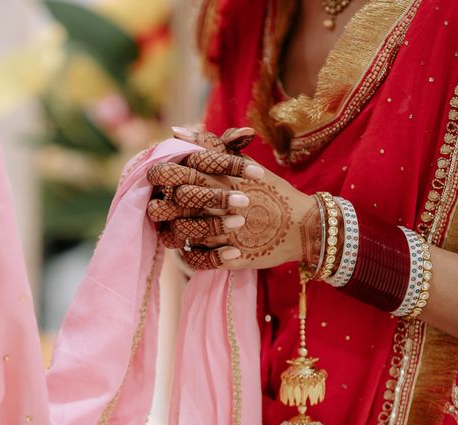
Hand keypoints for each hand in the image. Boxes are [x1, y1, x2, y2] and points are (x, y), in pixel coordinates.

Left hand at [146, 126, 320, 271]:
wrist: (301, 226)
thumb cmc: (268, 190)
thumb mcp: (243, 163)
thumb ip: (211, 145)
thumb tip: (177, 130)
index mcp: (221, 178)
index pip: (180, 171)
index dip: (161, 173)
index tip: (156, 176)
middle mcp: (220, 204)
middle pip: (174, 202)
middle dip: (159, 204)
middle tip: (158, 205)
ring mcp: (224, 232)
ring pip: (180, 233)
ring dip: (173, 231)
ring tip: (176, 228)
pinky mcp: (230, 257)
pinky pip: (197, 261)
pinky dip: (192, 257)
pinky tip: (194, 249)